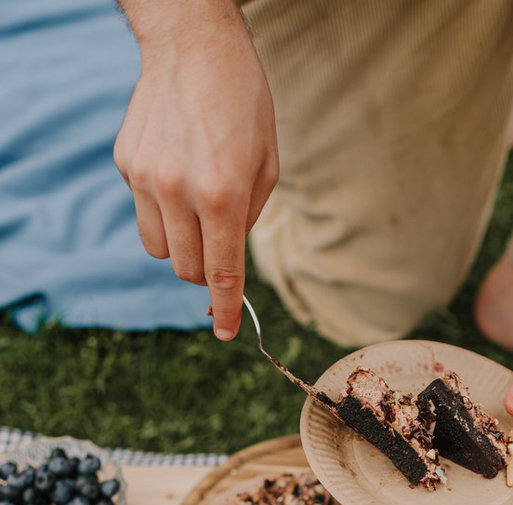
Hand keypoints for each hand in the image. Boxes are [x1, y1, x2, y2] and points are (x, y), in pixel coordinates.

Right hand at [114, 3, 278, 339]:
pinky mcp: (126, 164)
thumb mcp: (267, 164)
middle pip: (186, 269)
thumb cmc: (243, 103)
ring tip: (196, 205)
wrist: (193, 45)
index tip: (226, 333)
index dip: (224, 310)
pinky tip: (176, 169)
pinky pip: (144, 211)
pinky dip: (163, 208)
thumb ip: (248, 219)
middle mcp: (179, 192)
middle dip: (204, 272)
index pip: (220, 273)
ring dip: (181, 245)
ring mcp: (146, 179)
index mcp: (223, 195)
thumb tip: (228, 260)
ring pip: (160, 249)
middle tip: (218, 245)